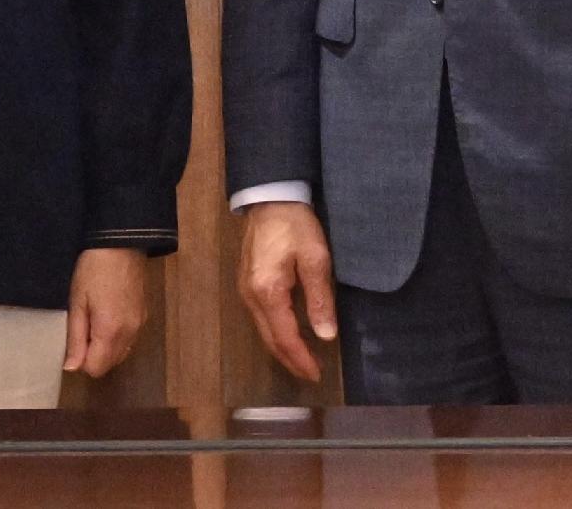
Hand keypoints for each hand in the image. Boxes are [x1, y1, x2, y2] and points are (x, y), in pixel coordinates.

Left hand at [62, 246, 152, 377]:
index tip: (74, 339)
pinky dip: (118, 338)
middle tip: (83, 328)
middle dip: (94, 356)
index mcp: (110, 333)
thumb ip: (75, 338)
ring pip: (121, 354)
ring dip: (106, 348)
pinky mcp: (145, 316)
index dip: (81, 360)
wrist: (122, 243)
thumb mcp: (77, 302)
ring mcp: (140, 326)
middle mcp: (130, 335)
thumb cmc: (93, 270)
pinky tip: (109, 316)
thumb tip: (71, 368)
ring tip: (95, 321)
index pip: (95, 369)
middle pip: (110, 364)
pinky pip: (129, 340)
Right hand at [237, 200, 338, 383]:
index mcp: (268, 292)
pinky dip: (276, 333)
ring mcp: (245, 290)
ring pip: (263, 331)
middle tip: (311, 374)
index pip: (284, 338)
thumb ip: (320, 298)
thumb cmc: (296, 225)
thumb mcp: (315, 258)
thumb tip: (326, 335)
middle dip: (291, 360)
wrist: (270, 198)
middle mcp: (251, 297)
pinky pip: (261, 318)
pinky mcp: (247, 283)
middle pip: (270, 340)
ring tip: (303, 360)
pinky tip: (289, 335)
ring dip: (283, 348)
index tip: (317, 374)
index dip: (301, 359)